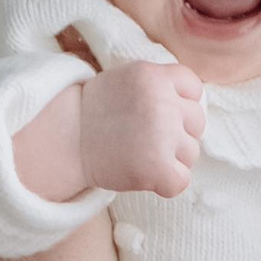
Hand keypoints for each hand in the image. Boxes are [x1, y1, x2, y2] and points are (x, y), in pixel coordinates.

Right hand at [16, 61, 203, 203]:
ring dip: (170, 159)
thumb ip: (160, 86)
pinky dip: (166, 184)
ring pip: (190, 153)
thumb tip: (193, 104)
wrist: (64, 140)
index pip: (194, 89)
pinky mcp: (157, 168)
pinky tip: (144, 175)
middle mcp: (163, 103)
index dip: (180, 103)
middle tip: (145, 138)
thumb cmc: (96, 112)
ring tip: (139, 154)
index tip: (157, 113)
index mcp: (155, 76)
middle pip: (196, 122)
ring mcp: (162, 135)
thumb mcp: (127, 80)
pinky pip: (181, 181)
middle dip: (177, 133)